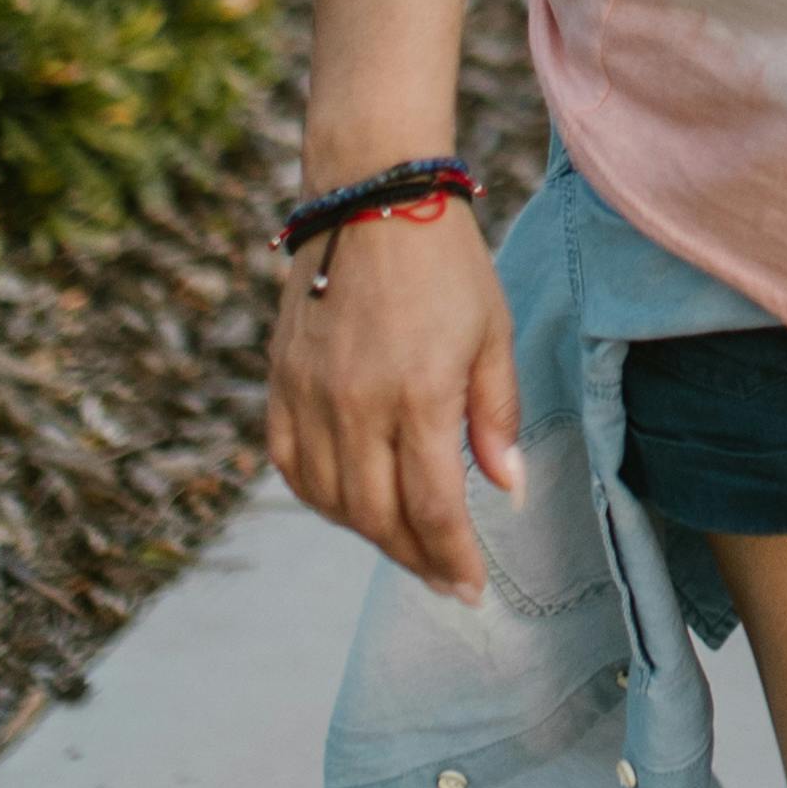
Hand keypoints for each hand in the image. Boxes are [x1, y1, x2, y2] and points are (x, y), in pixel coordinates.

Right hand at [266, 195, 526, 600]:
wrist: (370, 198)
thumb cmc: (446, 263)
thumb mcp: (493, 334)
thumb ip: (497, 417)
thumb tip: (507, 490)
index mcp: (417, 395)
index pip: (432, 508)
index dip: (452, 557)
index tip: (471, 588)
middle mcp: (354, 406)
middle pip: (377, 517)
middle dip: (416, 559)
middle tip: (446, 579)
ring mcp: (309, 397)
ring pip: (331, 502)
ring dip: (371, 534)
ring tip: (410, 545)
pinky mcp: (279, 384)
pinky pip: (291, 466)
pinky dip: (321, 499)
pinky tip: (352, 505)